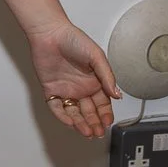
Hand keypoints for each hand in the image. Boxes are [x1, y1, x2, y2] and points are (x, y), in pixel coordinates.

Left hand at [26, 21, 121, 138]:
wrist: (50, 33)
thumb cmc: (73, 39)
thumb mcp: (96, 56)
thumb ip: (107, 76)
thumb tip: (117, 94)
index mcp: (94, 80)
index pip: (103, 103)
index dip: (106, 114)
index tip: (108, 123)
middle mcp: (81, 87)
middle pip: (89, 111)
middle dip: (95, 123)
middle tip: (98, 133)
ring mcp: (66, 89)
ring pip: (74, 112)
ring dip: (80, 123)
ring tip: (87, 132)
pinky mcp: (51, 89)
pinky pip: (56, 107)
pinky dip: (62, 116)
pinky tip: (70, 122)